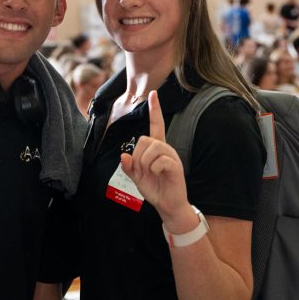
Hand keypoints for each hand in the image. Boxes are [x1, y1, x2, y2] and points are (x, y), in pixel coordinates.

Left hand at [120, 91, 189, 226]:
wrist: (167, 205)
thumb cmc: (154, 189)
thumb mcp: (137, 178)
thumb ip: (129, 166)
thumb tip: (122, 155)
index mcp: (157, 148)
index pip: (156, 125)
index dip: (155, 110)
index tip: (153, 93)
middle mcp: (166, 149)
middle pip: (144, 139)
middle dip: (138, 156)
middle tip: (143, 170)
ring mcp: (172, 156)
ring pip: (152, 148)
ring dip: (145, 163)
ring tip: (151, 173)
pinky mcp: (176, 166)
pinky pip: (159, 161)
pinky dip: (154, 170)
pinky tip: (159, 175)